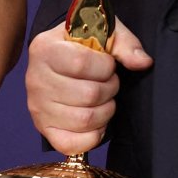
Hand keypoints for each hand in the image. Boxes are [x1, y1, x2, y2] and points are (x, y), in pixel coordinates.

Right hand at [24, 20, 151, 154]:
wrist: (60, 59)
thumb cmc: (82, 46)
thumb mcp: (102, 33)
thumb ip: (124, 44)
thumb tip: (143, 63)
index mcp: (45, 48)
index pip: (80, 63)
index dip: (105, 67)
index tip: (109, 64)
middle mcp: (35, 78)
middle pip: (88, 94)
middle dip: (110, 89)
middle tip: (109, 82)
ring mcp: (38, 107)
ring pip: (85, 119)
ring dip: (106, 111)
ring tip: (104, 99)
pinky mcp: (44, 129)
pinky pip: (72, 144)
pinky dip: (93, 135)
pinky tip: (97, 120)